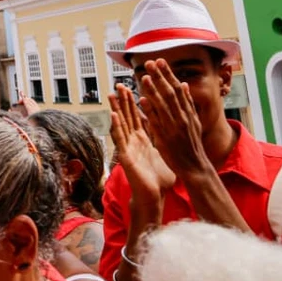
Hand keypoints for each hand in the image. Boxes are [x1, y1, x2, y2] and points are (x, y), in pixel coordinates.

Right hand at [109, 84, 174, 207]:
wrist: (153, 196)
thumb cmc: (157, 179)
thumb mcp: (162, 154)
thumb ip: (162, 141)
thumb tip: (169, 132)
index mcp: (143, 140)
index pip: (138, 117)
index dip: (134, 103)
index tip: (132, 88)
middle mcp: (133, 141)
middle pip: (127, 117)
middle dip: (123, 101)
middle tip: (119, 84)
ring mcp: (128, 148)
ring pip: (121, 124)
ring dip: (116, 109)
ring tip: (112, 94)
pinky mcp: (125, 156)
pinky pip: (120, 139)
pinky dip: (116, 126)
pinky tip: (113, 115)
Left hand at [139, 59, 210, 177]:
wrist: (195, 167)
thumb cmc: (192, 143)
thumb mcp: (193, 120)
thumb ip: (187, 102)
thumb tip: (183, 84)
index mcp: (188, 112)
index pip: (177, 88)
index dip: (168, 74)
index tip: (160, 61)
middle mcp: (182, 117)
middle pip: (169, 93)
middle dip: (159, 77)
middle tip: (149, 63)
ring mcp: (174, 127)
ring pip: (162, 105)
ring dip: (153, 90)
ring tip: (144, 77)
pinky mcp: (165, 137)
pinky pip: (156, 122)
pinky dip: (150, 110)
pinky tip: (142, 100)